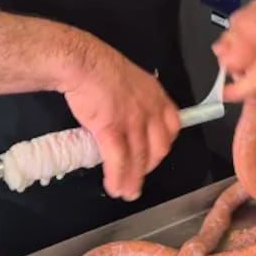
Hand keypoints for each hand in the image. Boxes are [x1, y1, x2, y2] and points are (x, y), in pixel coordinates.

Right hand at [60, 45, 179, 200]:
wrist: (83, 63)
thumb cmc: (100, 69)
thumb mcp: (131, 81)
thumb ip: (137, 100)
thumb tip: (132, 118)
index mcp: (156, 96)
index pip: (172, 127)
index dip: (164, 145)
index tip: (154, 155)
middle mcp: (149, 109)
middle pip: (158, 148)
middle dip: (149, 167)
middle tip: (138, 177)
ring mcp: (132, 120)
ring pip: (139, 158)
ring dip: (132, 180)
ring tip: (126, 193)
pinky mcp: (112, 129)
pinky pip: (119, 160)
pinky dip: (117, 177)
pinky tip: (114, 186)